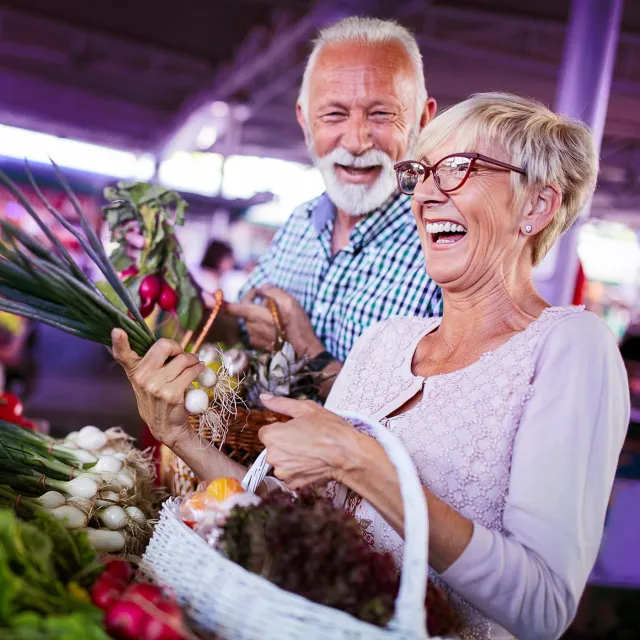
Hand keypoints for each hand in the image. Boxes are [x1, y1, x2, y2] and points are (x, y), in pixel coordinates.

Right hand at [111, 329, 204, 448]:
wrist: (166, 427)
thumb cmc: (158, 399)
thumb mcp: (146, 382)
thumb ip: (149, 364)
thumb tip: (168, 345)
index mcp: (134, 371)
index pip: (122, 355)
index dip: (119, 342)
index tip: (118, 330)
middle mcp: (142, 377)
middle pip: (164, 346)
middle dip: (177, 347)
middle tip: (182, 354)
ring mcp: (156, 386)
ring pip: (183, 359)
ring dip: (193, 359)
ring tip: (194, 364)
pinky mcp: (172, 394)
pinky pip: (191, 372)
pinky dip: (199, 369)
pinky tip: (199, 370)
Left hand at [227, 285, 323, 355]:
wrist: (303, 352)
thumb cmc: (297, 325)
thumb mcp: (289, 302)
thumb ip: (272, 291)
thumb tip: (262, 288)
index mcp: (255, 315)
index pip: (232, 308)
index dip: (220, 302)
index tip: (210, 296)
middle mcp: (251, 328)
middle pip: (246, 311)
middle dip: (255, 303)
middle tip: (270, 299)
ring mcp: (255, 338)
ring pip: (253, 321)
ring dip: (261, 316)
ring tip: (278, 316)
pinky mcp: (260, 346)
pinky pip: (257, 331)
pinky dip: (264, 326)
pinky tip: (277, 328)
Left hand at [257, 394, 361, 488]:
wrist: (347, 453)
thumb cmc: (328, 429)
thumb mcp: (306, 409)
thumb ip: (280, 403)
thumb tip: (264, 397)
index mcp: (272, 436)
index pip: (266, 432)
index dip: (281, 429)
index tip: (295, 429)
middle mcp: (272, 456)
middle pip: (272, 448)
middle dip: (284, 444)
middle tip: (305, 439)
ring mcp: (282, 472)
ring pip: (281, 461)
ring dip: (290, 458)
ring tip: (309, 451)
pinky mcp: (292, 483)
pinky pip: (289, 474)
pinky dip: (297, 470)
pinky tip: (310, 462)